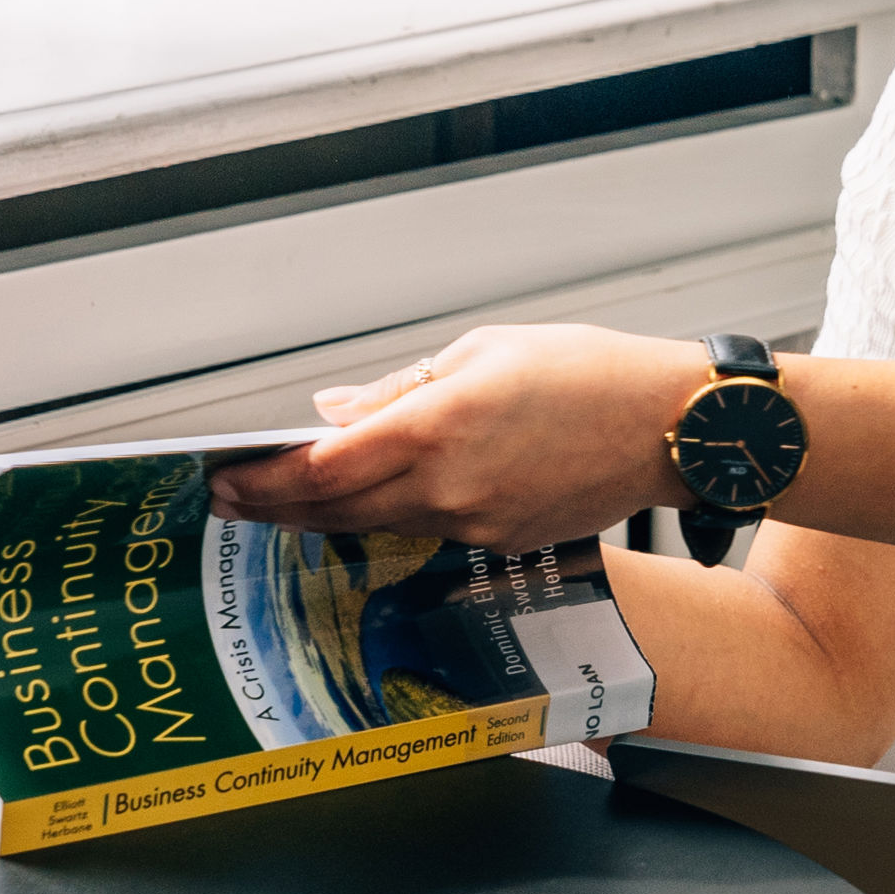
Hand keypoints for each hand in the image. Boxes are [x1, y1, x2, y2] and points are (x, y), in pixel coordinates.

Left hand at [206, 324, 709, 547]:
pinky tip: (366, 501)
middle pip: (334, 510)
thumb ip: (398, 390)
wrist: (669, 428)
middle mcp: (449, 487)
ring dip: (322, 516)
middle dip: (273, 507)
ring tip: (281, 501)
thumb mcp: (483, 352)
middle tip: (228, 500)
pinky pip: (424, 530)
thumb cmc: (588, 374)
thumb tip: (330, 411)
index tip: (225, 477)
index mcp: (438, 426)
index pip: (322, 469)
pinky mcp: (499, 541)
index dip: (263, 480)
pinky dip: (384, 516)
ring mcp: (474, 523)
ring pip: (374, 525)